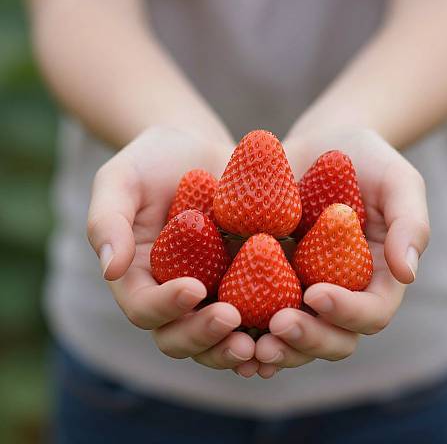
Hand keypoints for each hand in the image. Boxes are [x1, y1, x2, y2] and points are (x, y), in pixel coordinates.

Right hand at [87, 126, 259, 376]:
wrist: (196, 150)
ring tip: (260, 343)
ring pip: (216, 339)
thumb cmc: (151, 161)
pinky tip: (288, 323)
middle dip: (203, 335)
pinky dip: (267, 328)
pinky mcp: (242, 282)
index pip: (144, 308)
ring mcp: (210, 292)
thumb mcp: (120, 180)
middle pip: (180, 337)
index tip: (194, 288)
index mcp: (138, 277)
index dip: (166, 306)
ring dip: (235, 348)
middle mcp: (172, 294)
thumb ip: (107, 221)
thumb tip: (109, 269)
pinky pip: (253, 314)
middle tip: (231, 320)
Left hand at [254, 129, 429, 377]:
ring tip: (250, 343)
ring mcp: (302, 291)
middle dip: (308, 339)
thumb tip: (408, 273)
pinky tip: (224, 326)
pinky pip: (258, 313)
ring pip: (294, 339)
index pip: (370, 313)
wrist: (317, 145)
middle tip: (279, 326)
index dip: (347, 312)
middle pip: (333, 339)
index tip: (316, 292)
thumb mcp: (396, 181)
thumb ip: (409, 223)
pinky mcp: (269, 279)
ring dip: (276, 348)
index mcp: (375, 278)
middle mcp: (340, 293)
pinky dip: (245, 329)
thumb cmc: (363, 159)